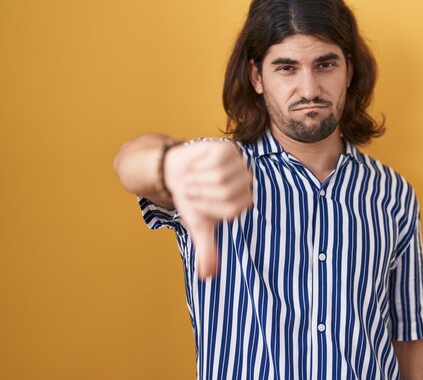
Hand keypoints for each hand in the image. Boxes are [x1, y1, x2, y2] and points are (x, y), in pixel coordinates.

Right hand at [163, 140, 252, 278]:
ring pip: (220, 175)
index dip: (208, 207)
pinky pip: (215, 159)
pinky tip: (196, 164)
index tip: (197, 204)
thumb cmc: (191, 199)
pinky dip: (199, 165)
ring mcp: (239, 163)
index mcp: (244, 202)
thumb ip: (207, 250)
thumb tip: (207, 276)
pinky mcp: (228, 148)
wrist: (176, 173)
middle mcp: (247, 182)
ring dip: (198, 178)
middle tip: (191, 189)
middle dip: (201, 192)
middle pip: (226, 191)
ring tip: (192, 178)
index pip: (232, 209)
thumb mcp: (199, 226)